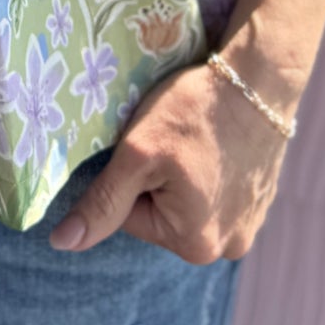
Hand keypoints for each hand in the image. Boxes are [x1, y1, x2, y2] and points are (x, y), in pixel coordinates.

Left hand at [48, 56, 291, 258]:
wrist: (261, 77)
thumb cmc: (194, 112)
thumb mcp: (137, 154)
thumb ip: (100, 203)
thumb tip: (62, 244)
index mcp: (194, 245)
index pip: (129, 214)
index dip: (130, 174)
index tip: (149, 144)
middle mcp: (229, 247)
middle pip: (160, 213)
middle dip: (158, 178)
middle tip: (174, 139)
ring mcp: (251, 224)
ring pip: (188, 201)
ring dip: (185, 173)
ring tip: (197, 138)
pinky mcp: (263, 199)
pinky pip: (218, 190)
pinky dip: (212, 168)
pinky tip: (218, 141)